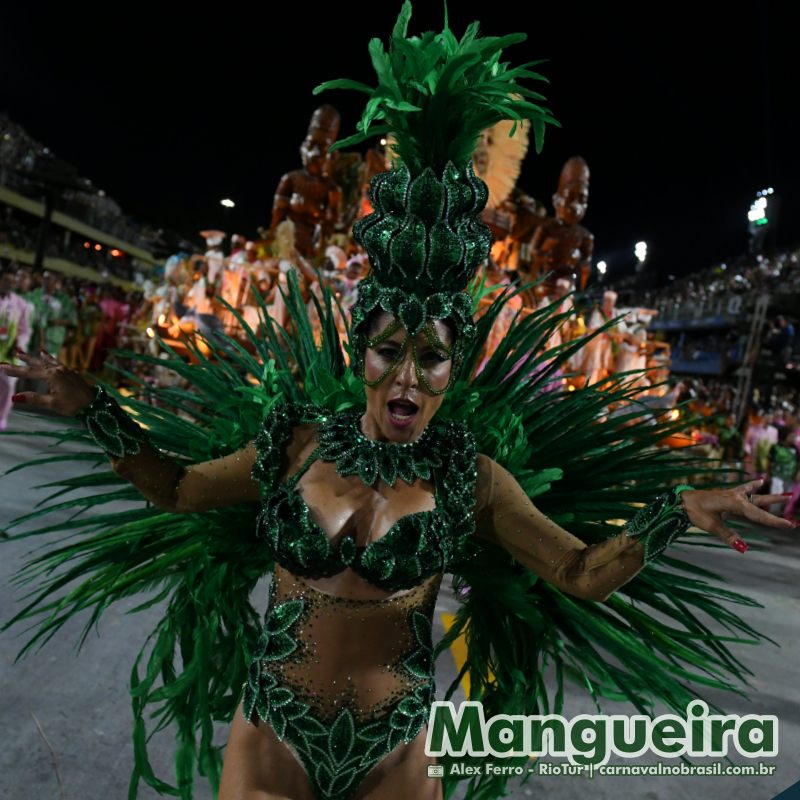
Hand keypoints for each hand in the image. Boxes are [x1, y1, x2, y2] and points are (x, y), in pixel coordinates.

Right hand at [0, 349, 94, 416]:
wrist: (94, 403)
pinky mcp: (71, 373)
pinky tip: (46, 355)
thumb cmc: (74, 405)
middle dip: (23, 360)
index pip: (28, 372)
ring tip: (24, 352)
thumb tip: (15, 397)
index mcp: (52, 376)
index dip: (14, 370)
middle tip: (12, 354)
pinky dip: (49, 358)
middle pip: (37, 363)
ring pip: (47, 361)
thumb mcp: (52, 404)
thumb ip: (34, 399)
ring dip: (35, 357)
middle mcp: (58, 369)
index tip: (1, 367)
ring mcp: (66, 370)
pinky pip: (56, 362)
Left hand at [679, 478, 796, 551]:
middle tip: (794, 517)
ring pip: (755, 497)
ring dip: (770, 497)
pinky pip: (744, 490)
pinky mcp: (727, 495)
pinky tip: (760, 480)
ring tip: (787, 495)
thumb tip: (743, 548)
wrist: (681, 500)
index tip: (790, 525)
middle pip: (761, 505)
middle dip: (777, 511)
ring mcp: (732, 495)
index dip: (775, 522)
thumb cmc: (694, 511)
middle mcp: (736, 497)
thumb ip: (728, 536)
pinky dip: (753, 486)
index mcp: (735, 504)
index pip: (759, 515)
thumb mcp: (710, 525)